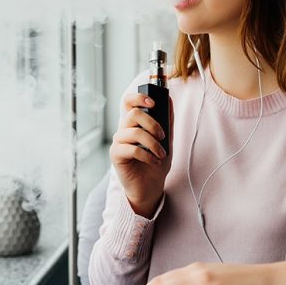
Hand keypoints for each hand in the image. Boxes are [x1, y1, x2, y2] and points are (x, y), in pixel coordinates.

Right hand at [109, 93, 174, 217]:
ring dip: (153, 144)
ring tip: (161, 155)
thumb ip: (167, 122)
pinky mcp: (116, 155)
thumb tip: (169, 100)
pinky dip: (147, 155)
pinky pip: (132, 149)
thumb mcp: (166, 141)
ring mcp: (118, 142)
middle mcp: (124, 130)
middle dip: (152, 124)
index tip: (153, 103)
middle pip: (133, 114)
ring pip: (134, 132)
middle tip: (163, 137)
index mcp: (134, 124)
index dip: (139, 97)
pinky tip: (154, 162)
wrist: (150, 187)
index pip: (128, 101)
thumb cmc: (156, 163)